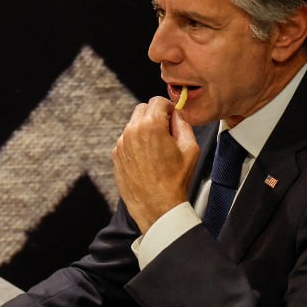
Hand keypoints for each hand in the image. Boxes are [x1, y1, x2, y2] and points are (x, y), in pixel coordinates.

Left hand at [111, 97, 199, 231]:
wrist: (157, 205)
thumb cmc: (175, 179)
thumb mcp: (190, 148)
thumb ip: (183, 124)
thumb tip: (176, 114)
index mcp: (150, 126)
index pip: (157, 101)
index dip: (168, 107)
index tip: (173, 118)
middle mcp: (131, 131)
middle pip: (142, 109)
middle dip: (155, 115)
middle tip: (166, 131)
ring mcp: (121, 144)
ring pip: (133, 125)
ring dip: (144, 129)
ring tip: (157, 149)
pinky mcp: (116, 155)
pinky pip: (126, 140)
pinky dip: (136, 143)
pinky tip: (147, 159)